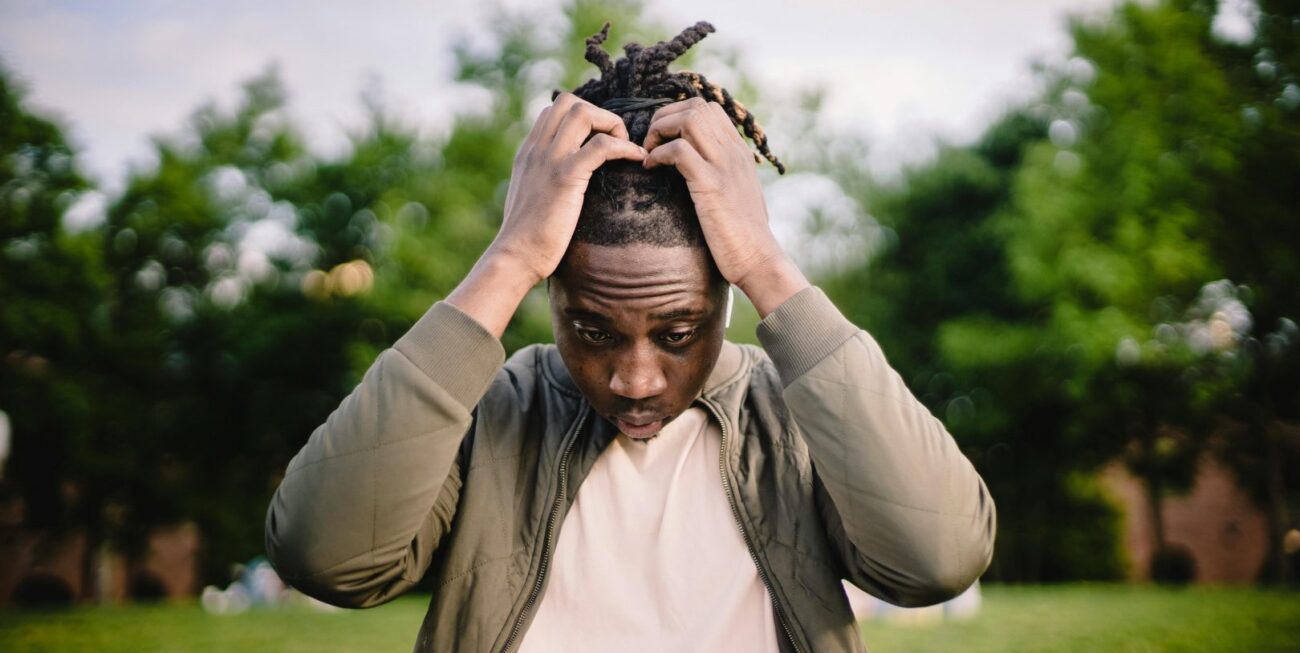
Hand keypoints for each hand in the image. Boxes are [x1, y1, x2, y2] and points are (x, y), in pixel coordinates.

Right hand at [491, 92, 647, 283]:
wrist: (515, 257)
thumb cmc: (527, 238)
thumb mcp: (531, 198)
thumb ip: (543, 180)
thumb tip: (564, 183)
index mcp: (528, 152)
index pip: (553, 111)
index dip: (583, 117)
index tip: (600, 141)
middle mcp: (536, 149)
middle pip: (568, 102)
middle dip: (598, 114)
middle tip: (614, 142)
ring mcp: (549, 160)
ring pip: (583, 113)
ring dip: (611, 124)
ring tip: (625, 147)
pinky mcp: (564, 177)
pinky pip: (601, 146)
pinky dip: (624, 147)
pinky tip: (636, 159)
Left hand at [642, 97, 808, 315]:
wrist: (758, 259)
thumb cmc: (743, 235)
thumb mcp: (736, 195)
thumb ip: (722, 175)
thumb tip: (697, 171)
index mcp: (739, 152)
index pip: (708, 109)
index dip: (678, 115)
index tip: (663, 139)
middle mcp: (733, 152)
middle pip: (696, 106)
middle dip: (664, 117)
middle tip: (651, 143)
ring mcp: (723, 166)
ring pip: (689, 119)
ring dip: (660, 130)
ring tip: (650, 153)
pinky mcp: (711, 185)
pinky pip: (679, 151)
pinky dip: (658, 154)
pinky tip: (651, 169)